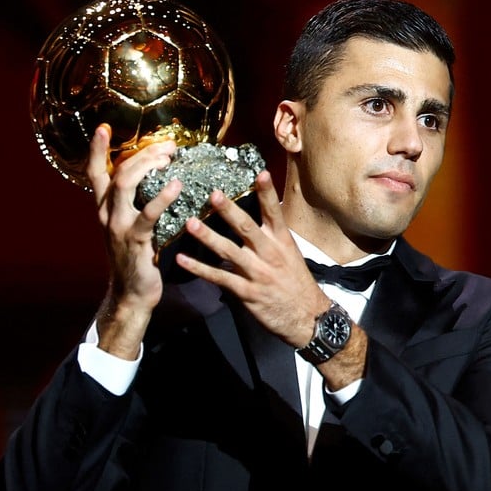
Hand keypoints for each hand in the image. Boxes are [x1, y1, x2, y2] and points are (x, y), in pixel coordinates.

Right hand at [86, 124, 181, 358]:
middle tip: (167, 145)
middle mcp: (106, 214)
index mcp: (105, 208)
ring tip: (169, 157)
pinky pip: (148, 214)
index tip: (103, 127)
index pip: (96, 173)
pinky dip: (162, 197)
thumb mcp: (131, 227)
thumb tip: (161, 179)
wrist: (132, 294)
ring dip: (148, 166)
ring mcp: (118, 226)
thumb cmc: (137, 258)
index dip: (97, 150)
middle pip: (118, 172)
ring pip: (126, 185)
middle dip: (142, 153)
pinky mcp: (134, 240)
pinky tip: (176, 186)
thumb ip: (137, 205)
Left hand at [175, 171, 330, 348]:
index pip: (274, 212)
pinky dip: (199, 269)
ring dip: (208, 237)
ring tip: (189, 223)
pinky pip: (220, 278)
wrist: (307, 317)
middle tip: (213, 194)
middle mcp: (270, 254)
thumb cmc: (297, 283)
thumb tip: (253, 220)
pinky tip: (182, 260)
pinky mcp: (247, 292)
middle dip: (229, 210)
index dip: (267, 192)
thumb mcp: (290, 255)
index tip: (261, 173)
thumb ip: (270, 238)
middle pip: (247, 228)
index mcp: (282, 241)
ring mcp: (258, 273)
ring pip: (229, 251)